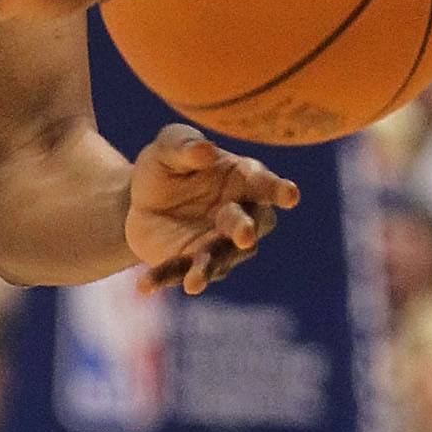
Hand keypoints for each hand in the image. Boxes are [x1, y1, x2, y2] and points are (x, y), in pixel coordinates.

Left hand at [124, 124, 298, 295]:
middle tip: (244, 236)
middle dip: (245, 231)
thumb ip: (185, 146)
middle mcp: (240, 216)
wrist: (141, 198)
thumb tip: (205, 151)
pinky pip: (178, 272)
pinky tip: (144, 285)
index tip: (290, 195)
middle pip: (248, 228)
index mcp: (245, 179)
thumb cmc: (170, 164)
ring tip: (194, 283)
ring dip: (206, 270)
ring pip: (218, 260)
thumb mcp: (169, 146)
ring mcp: (218, 245)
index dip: (278, 190)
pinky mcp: (190, 263)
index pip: (266, 185)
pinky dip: (162, 278)